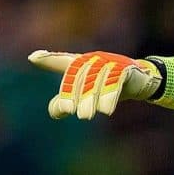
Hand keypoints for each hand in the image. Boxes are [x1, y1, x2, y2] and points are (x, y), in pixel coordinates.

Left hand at [28, 50, 161, 119]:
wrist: (140, 80)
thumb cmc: (109, 85)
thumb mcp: (86, 94)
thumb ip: (68, 101)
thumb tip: (56, 113)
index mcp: (82, 64)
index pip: (64, 61)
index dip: (49, 59)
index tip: (33, 58)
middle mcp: (95, 60)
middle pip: (79, 75)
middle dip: (72, 93)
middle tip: (68, 111)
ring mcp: (111, 62)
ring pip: (96, 80)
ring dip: (90, 98)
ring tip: (86, 117)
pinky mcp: (126, 69)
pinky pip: (116, 82)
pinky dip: (110, 97)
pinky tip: (107, 111)